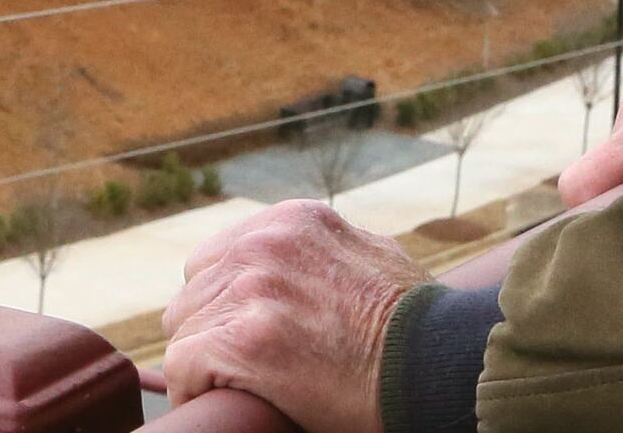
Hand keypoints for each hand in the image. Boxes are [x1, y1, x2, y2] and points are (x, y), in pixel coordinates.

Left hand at [163, 199, 422, 432]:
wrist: (438, 366)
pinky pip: (185, 366)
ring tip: (236, 387)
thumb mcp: (374, 256)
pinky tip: (224, 401)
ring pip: (185, 329)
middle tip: (239, 368)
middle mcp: (266, 243)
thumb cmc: (417, 327)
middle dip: (213, 331)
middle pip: (195, 292)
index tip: (240, 335)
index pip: (218, 258)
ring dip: (206, 362)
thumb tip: (304, 260)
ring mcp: (254, 288)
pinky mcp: (247, 340)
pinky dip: (196, 390)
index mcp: (294, 221)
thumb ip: (326, 250)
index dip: (224, 303)